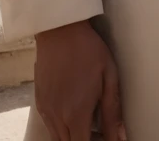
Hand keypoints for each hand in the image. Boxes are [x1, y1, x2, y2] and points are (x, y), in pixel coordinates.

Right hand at [34, 19, 125, 139]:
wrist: (59, 30)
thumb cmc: (88, 50)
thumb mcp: (108, 76)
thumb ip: (113, 111)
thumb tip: (119, 137)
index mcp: (76, 114)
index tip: (106, 137)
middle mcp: (57, 117)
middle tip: (100, 132)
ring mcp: (46, 111)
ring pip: (58, 139)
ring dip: (73, 136)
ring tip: (88, 121)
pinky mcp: (39, 102)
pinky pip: (50, 126)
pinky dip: (62, 127)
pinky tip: (73, 110)